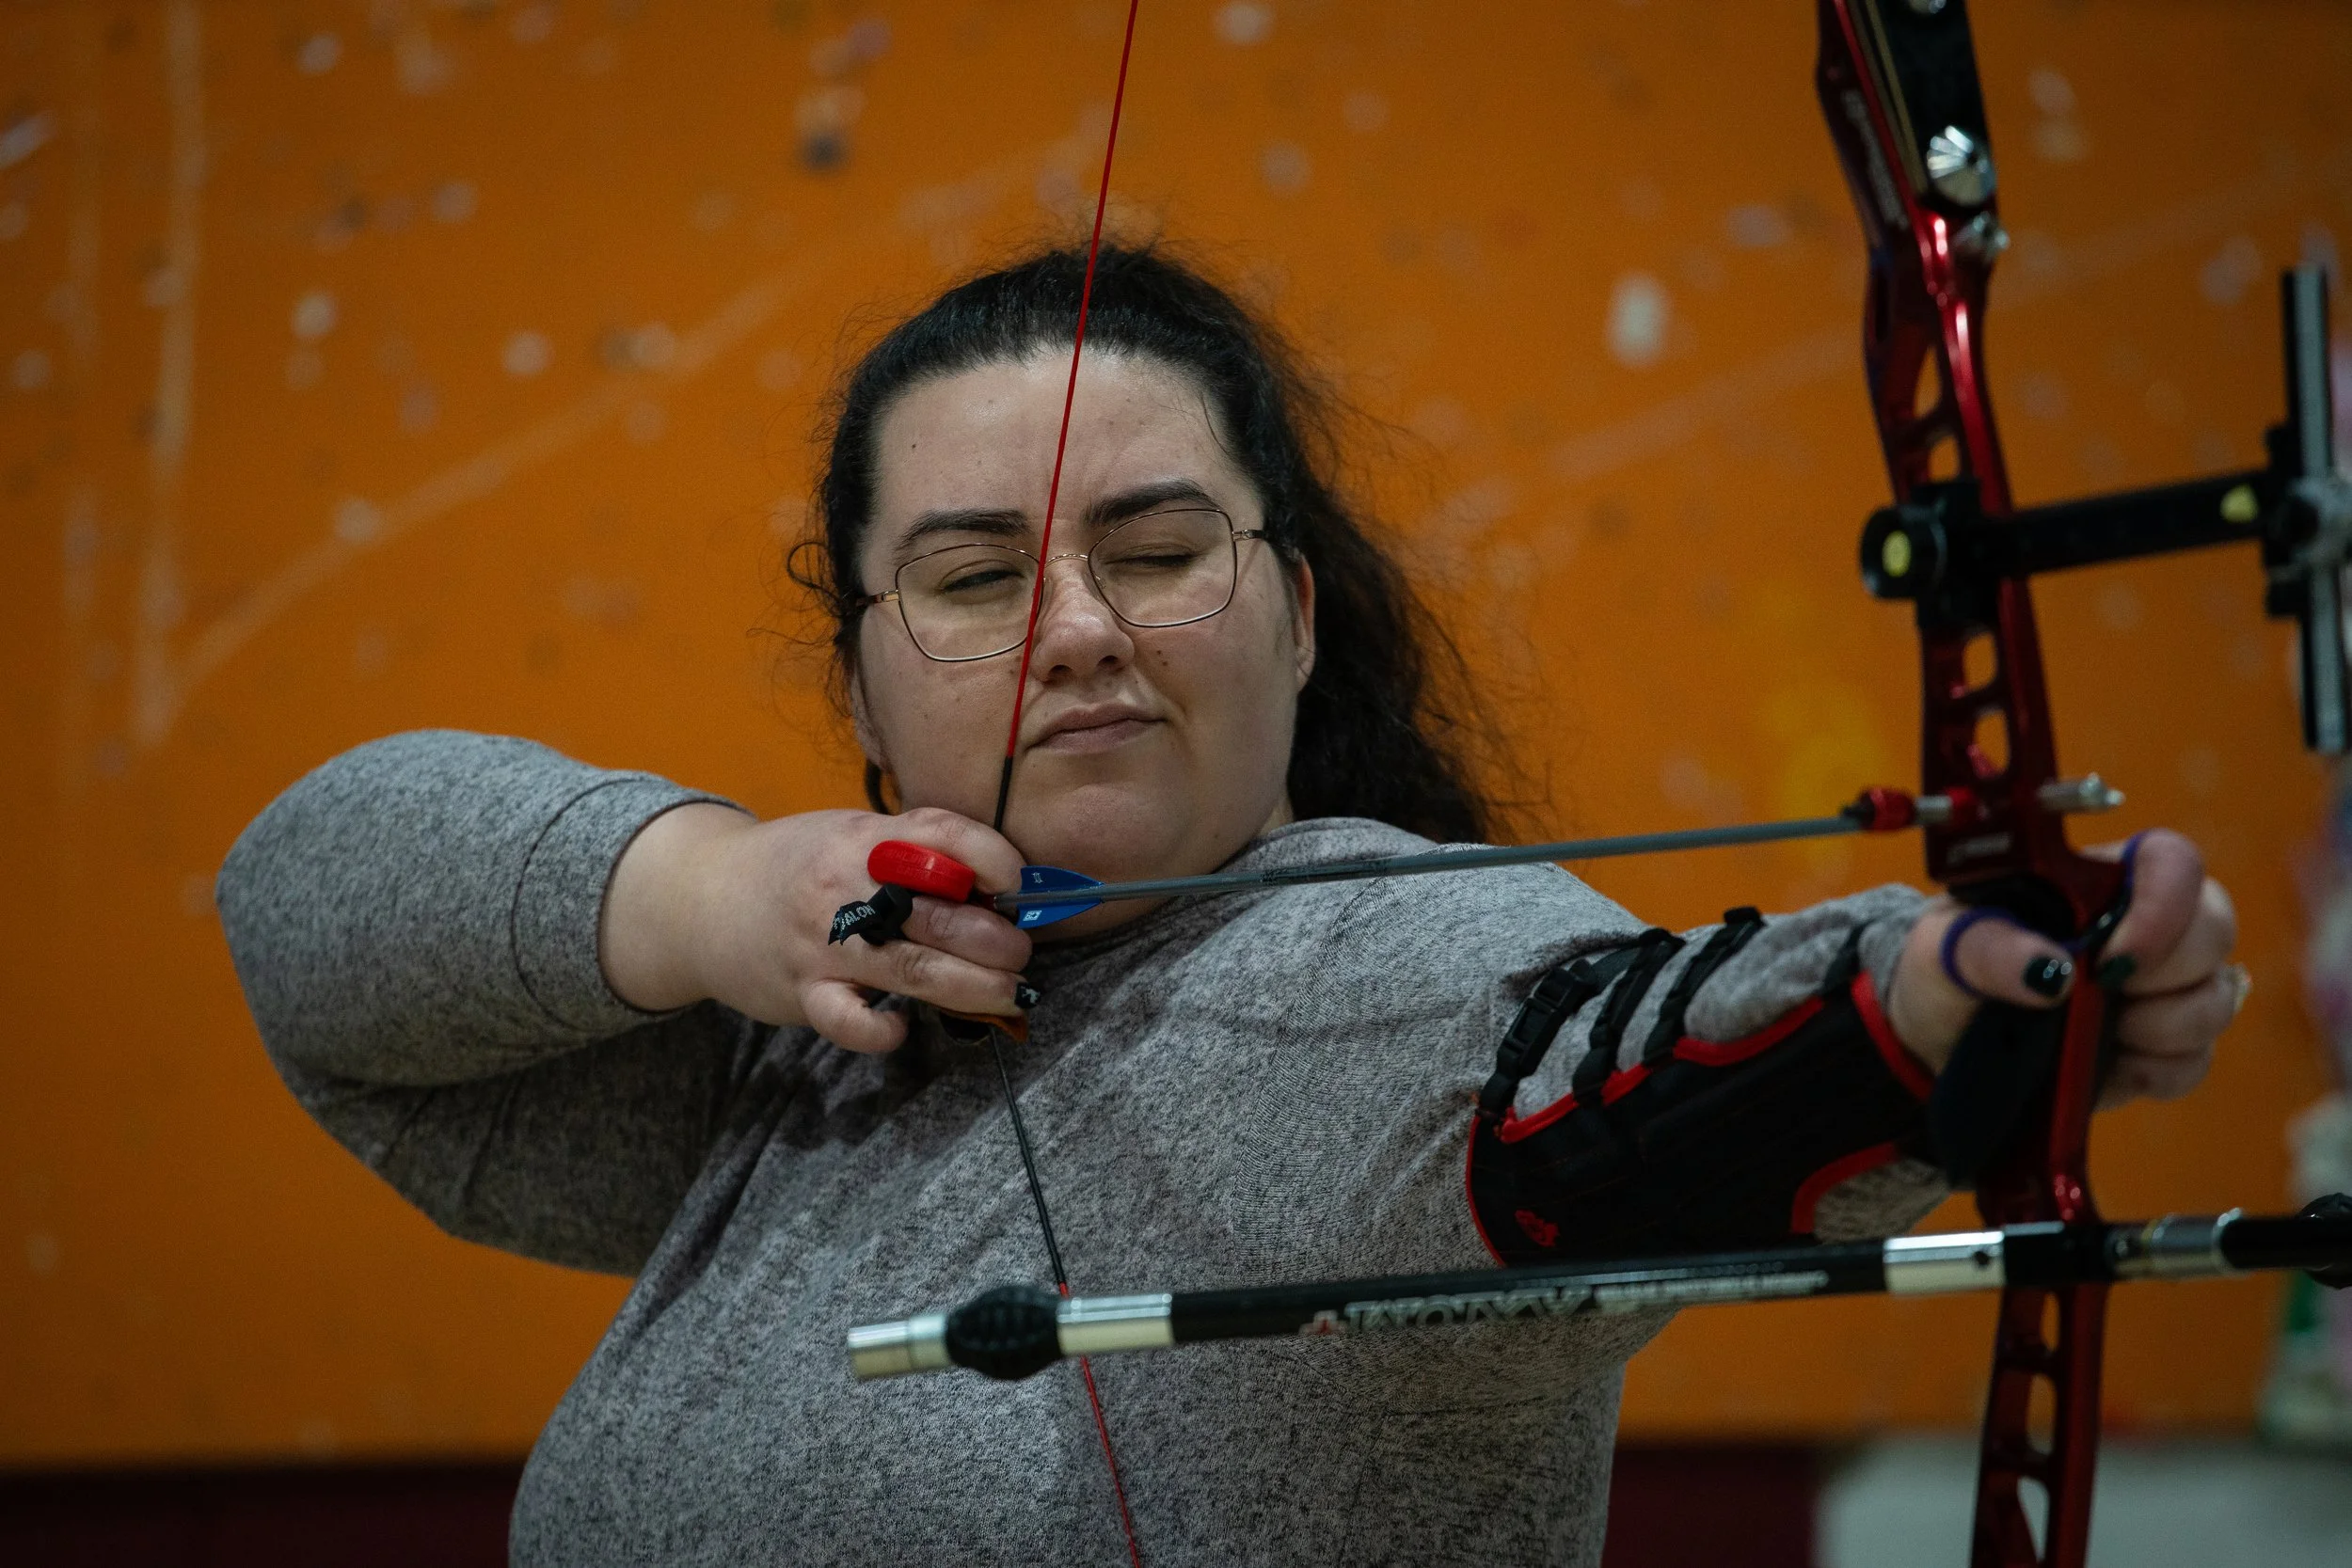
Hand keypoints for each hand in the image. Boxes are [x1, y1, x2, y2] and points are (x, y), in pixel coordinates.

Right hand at [600, 803, 1031, 1051]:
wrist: (700, 897)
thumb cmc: (795, 865)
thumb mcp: (852, 835)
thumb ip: (914, 850)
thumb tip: (995, 884)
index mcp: (865, 838)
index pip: (944, 835)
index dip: (995, 859)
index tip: (1021, 885)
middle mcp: (845, 886)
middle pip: (940, 914)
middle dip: (997, 940)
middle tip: (1021, 954)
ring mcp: (823, 943)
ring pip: (913, 970)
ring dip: (974, 987)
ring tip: (1011, 993)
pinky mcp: (802, 992)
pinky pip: (849, 1020)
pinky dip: (882, 1030)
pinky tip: (903, 1028)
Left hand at [1884, 829, 2244, 1108]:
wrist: (1936, 1037)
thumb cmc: (1947, 967)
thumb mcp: (1943, 947)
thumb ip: (1988, 947)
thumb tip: (2047, 971)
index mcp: (2095, 882)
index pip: (2170, 862)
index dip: (2167, 904)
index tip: (2115, 957)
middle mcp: (2140, 928)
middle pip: (2214, 927)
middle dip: (2169, 970)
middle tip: (2107, 993)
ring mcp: (2157, 991)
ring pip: (2217, 997)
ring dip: (2167, 1026)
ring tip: (2102, 1032)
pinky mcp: (2156, 1050)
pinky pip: (2195, 1061)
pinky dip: (2159, 1070)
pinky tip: (2113, 1066)